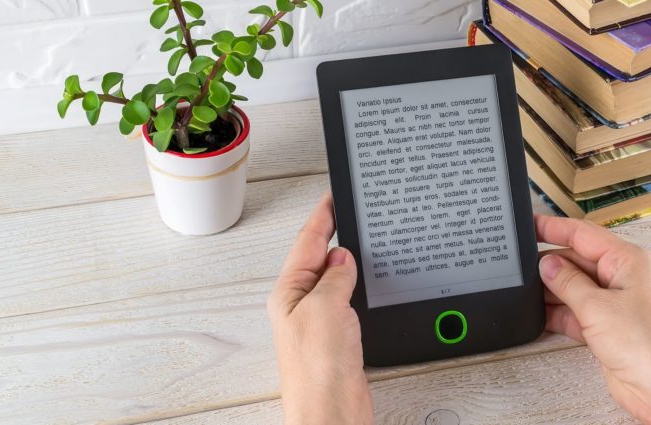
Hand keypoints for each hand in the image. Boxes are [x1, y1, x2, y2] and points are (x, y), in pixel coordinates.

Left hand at [268, 192, 372, 424]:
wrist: (331, 413)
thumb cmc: (317, 371)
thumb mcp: (325, 308)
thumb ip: (334, 277)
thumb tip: (341, 257)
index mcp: (289, 292)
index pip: (307, 242)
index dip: (322, 217)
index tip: (333, 196)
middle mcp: (301, 305)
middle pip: (317, 257)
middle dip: (331, 232)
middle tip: (344, 207)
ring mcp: (319, 321)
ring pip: (332, 278)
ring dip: (343, 258)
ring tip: (353, 235)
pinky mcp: (337, 336)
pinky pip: (345, 299)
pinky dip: (355, 284)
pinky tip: (361, 279)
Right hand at [536, 215, 650, 423]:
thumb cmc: (648, 345)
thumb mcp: (596, 306)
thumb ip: (567, 282)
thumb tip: (547, 264)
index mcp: (627, 261)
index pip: (583, 234)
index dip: (553, 227)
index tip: (530, 224)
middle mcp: (621, 278)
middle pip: (576, 260)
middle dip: (549, 264)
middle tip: (520, 266)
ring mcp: (613, 303)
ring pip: (573, 287)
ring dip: (551, 290)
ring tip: (524, 291)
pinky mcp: (606, 327)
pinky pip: (574, 311)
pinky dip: (556, 313)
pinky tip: (538, 314)